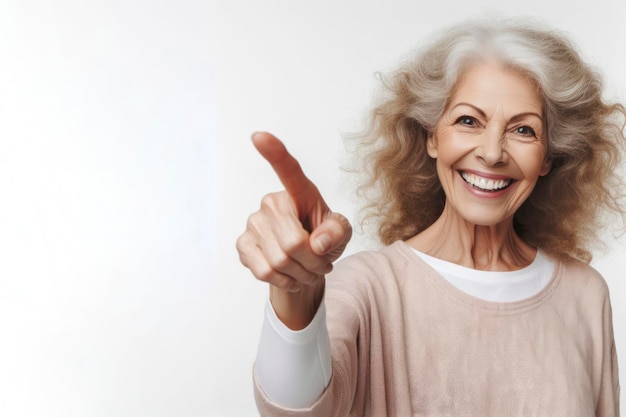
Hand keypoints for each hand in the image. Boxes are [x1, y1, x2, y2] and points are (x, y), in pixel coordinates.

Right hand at [236, 132, 351, 328]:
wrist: (304, 263)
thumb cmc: (323, 239)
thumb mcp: (342, 233)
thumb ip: (338, 232)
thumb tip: (318, 242)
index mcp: (298, 192)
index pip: (287, 170)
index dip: (274, 153)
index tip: (258, 136)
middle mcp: (271, 202)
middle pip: (293, 243)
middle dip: (313, 262)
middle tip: (322, 264)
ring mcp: (253, 223)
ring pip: (279, 261)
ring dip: (301, 274)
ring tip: (308, 270)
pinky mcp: (242, 244)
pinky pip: (264, 272)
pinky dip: (284, 281)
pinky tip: (291, 276)